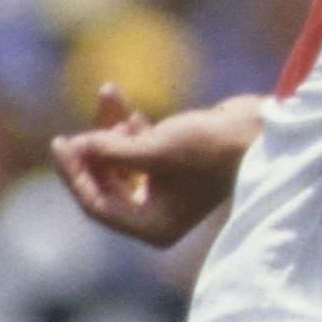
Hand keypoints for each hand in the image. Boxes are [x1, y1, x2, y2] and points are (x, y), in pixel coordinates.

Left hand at [50, 85, 252, 248]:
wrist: (260, 130)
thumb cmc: (212, 148)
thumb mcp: (155, 149)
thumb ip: (108, 150)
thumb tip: (75, 146)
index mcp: (152, 225)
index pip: (97, 204)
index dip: (74, 174)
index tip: (61, 143)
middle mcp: (155, 212)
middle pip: (102, 182)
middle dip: (93, 150)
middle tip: (80, 128)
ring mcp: (162, 189)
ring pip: (116, 160)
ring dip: (108, 129)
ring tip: (109, 98)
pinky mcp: (170, 165)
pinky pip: (133, 147)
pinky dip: (124, 124)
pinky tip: (115, 96)